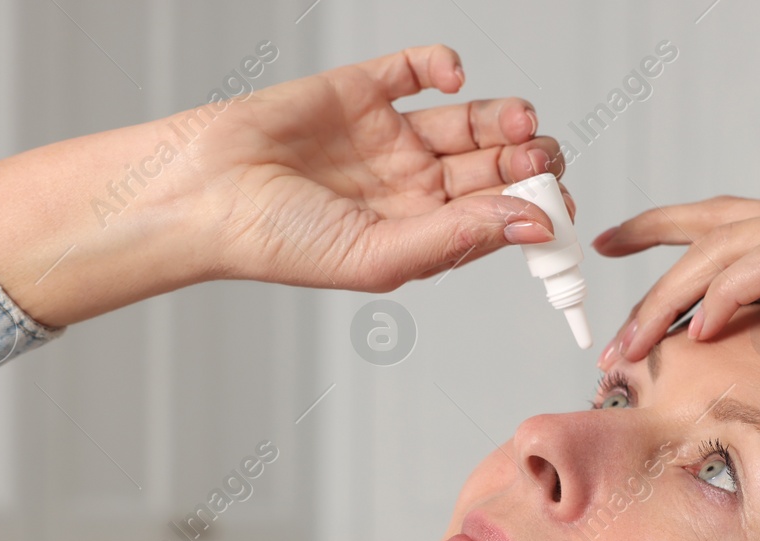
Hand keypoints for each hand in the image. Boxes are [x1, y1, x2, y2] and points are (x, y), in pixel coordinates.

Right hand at [0, 44, 572, 325]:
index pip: (494, 220)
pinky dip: (443, 66)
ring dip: (502, 119)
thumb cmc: (277, 241)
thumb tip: (529, 225)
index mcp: (420, 233)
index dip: (531, 211)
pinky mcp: (362, 90)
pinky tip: (454, 77)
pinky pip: (416, 71)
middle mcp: (412, 187)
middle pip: (491, 169)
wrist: (202, 193)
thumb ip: (456, 238)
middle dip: (527, 163)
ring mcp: (389, 137)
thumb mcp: (378, 255)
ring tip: (522, 121)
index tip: (557, 207)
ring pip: (468, 122)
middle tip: (547, 157)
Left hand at [592, 194, 759, 490]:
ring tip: (633, 345)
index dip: (663, 228)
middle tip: (603, 306)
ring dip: (672, 298)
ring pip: (728, 249)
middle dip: (647, 260)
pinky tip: (699, 330)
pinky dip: (730, 294)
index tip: (612, 243)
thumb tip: (751, 358)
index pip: (725, 221)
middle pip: (712, 227)